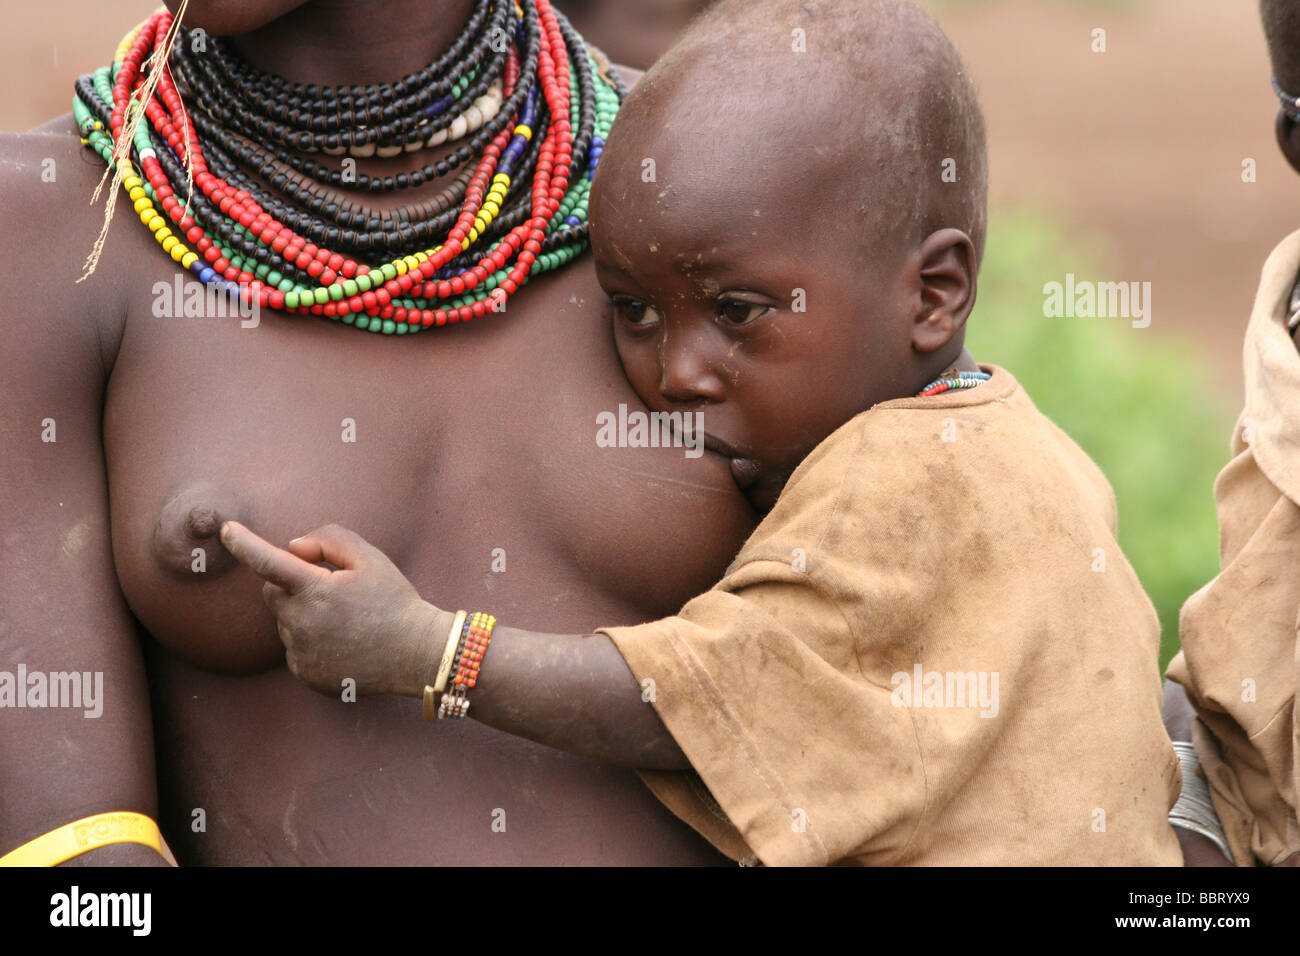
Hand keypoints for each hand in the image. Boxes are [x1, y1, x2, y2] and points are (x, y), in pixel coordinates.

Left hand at [219, 521, 445, 697]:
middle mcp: (301, 623)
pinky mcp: (306, 674)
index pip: (268, 561)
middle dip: (291, 586)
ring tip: (347, 622)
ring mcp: (301, 653)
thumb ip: (329, 539)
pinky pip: (295, 650)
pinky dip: (311, 642)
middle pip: (273, 594)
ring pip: (285, 624)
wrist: (417, 653)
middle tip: (330, 589)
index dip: (244, 543)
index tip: (226, 529)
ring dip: (304, 616)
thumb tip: (292, 548)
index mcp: (316, 590)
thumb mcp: (370, 558)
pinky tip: (344, 643)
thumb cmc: (395, 601)